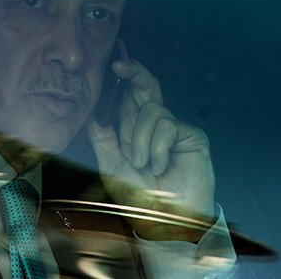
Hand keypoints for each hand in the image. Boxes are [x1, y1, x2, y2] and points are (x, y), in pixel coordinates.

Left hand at [87, 58, 214, 240]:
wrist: (163, 220)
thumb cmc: (137, 195)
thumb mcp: (110, 163)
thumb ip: (101, 135)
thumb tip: (90, 110)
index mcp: (132, 128)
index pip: (127, 95)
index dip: (121, 76)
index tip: (111, 60)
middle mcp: (153, 124)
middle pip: (146, 86)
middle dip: (134, 71)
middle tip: (120, 64)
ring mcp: (173, 129)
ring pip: (151, 111)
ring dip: (140, 139)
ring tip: (142, 164)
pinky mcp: (191, 136)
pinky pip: (167, 126)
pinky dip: (157, 148)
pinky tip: (160, 166)